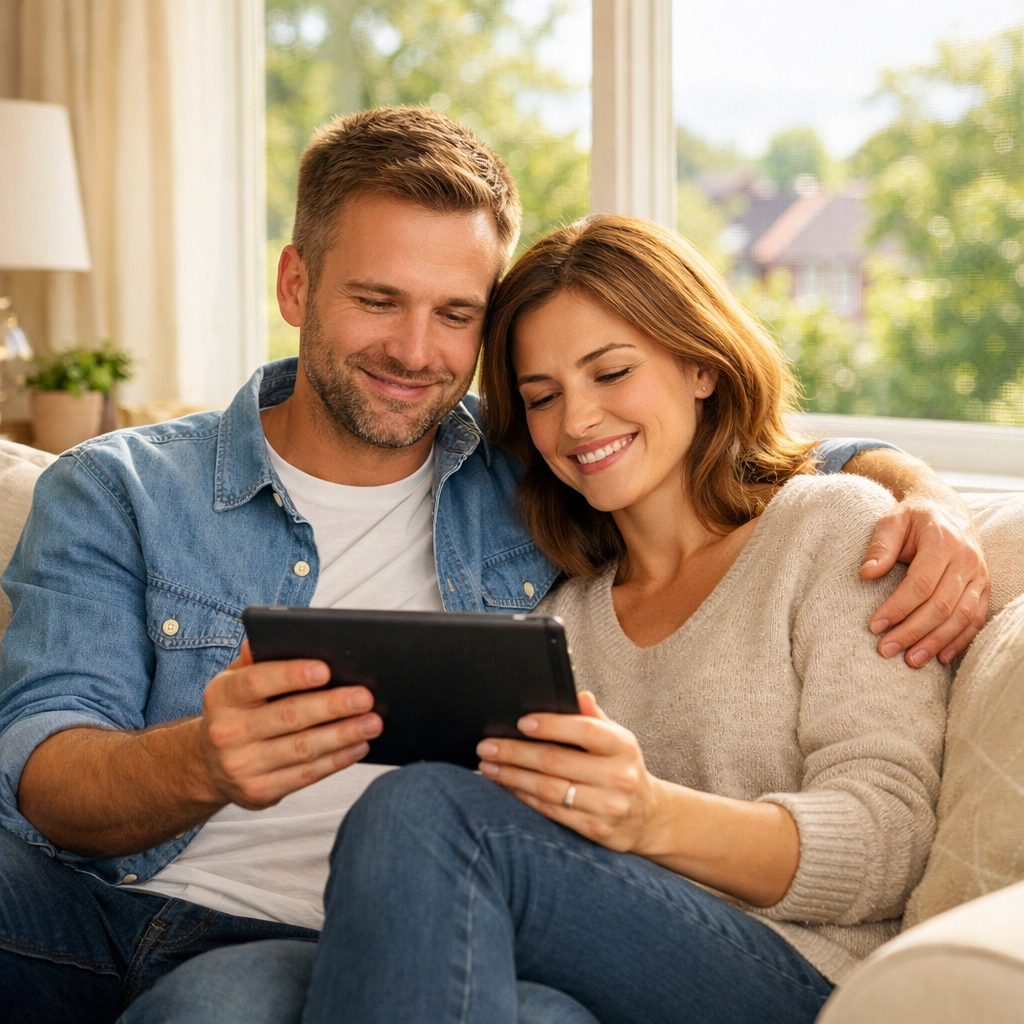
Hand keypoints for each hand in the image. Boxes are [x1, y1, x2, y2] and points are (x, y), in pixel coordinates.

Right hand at [199, 640, 381, 808]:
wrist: (210, 765)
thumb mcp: (236, 681)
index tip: (326, 669)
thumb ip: (258, 659)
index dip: (292, 675)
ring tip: (372, 722)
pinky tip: (359, 746)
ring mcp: (241, 765)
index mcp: (222, 695)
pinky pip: (305, 775)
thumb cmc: (238, 710)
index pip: (257, 680)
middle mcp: (226, 731)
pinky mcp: (259, 791)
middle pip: (288, 716)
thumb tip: (279, 632)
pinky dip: (336, 760)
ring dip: (343, 735)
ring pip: (302, 748)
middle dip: (332, 706)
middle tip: (365, 697)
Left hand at [476, 691, 661, 852]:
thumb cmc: (622, 767)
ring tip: (488, 766)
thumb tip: (578, 695)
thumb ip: (595, 718)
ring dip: (512, 777)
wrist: (648, 816)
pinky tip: (506, 787)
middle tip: (486, 746)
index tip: (520, 722)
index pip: (584, 731)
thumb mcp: (617, 739)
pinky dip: (524, 797)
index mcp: (622, 746)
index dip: (551, 726)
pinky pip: (551, 811)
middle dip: (516, 753)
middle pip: (556, 762)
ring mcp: (607, 806)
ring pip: (548, 789)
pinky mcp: (595, 830)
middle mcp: (617, 776)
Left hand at [860, 494, 989, 666]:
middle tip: (885, 649)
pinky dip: (960, 641)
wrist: (946, 508)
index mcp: (943, 542)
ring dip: (936, 642)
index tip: (874, 626)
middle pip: (941, 605)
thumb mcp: (891, 521)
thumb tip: (866, 574)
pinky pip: (976, 619)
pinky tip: (940, 657)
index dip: (898, 608)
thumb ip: (880, 546)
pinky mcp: (984, 587)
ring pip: (962, 617)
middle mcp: (966, 560)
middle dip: (912, 631)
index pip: (921, 584)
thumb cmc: (912, 517)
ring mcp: (979, 576)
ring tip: (911, 660)